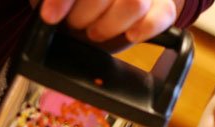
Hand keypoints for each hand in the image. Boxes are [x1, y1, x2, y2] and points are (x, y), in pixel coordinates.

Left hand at [40, 0, 182, 42]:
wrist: (112, 4)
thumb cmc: (84, 2)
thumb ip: (58, 0)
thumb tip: (50, 9)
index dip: (63, 0)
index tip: (50, 16)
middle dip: (84, 15)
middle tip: (76, 25)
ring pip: (135, 4)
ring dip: (108, 25)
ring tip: (94, 31)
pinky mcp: (165, 4)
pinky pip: (164, 14)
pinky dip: (146, 28)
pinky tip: (130, 34)